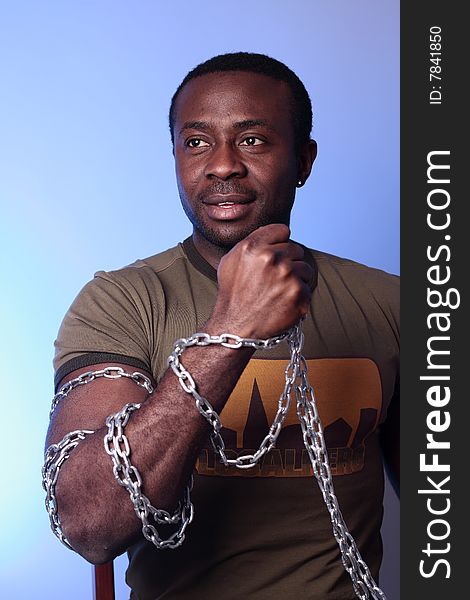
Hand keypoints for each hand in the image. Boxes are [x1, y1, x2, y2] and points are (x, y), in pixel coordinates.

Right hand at [208, 224, 313, 338]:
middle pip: (296, 250)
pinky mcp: (299, 295)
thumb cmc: (233, 295)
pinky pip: (308, 288)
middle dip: (288, 262)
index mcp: (254, 247)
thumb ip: (252, 241)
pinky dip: (299, 296)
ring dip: (296, 279)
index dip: (278, 243)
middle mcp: (272, 259)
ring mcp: (288, 277)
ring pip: (305, 269)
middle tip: (274, 279)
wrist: (237, 327)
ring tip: (278, 292)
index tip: (274, 255)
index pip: (282, 230)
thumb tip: (272, 232)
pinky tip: (283, 303)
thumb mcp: (231, 260)